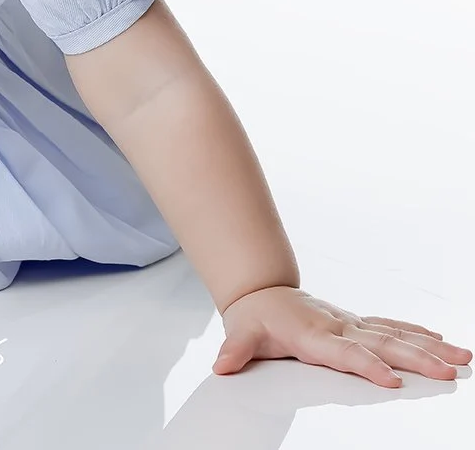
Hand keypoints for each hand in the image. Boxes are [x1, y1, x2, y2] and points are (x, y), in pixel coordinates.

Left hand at [213, 286, 470, 386]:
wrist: (261, 291)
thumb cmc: (255, 316)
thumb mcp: (241, 332)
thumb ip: (235, 350)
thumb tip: (222, 365)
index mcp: (313, 335)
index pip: (345, 353)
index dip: (367, 366)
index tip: (392, 381)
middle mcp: (338, 327)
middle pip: (383, 344)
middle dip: (417, 359)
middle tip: (449, 372)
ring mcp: (351, 324)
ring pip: (395, 334)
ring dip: (429, 347)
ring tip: (461, 357)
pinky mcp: (357, 324)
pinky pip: (391, 328)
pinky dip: (417, 333)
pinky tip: (442, 341)